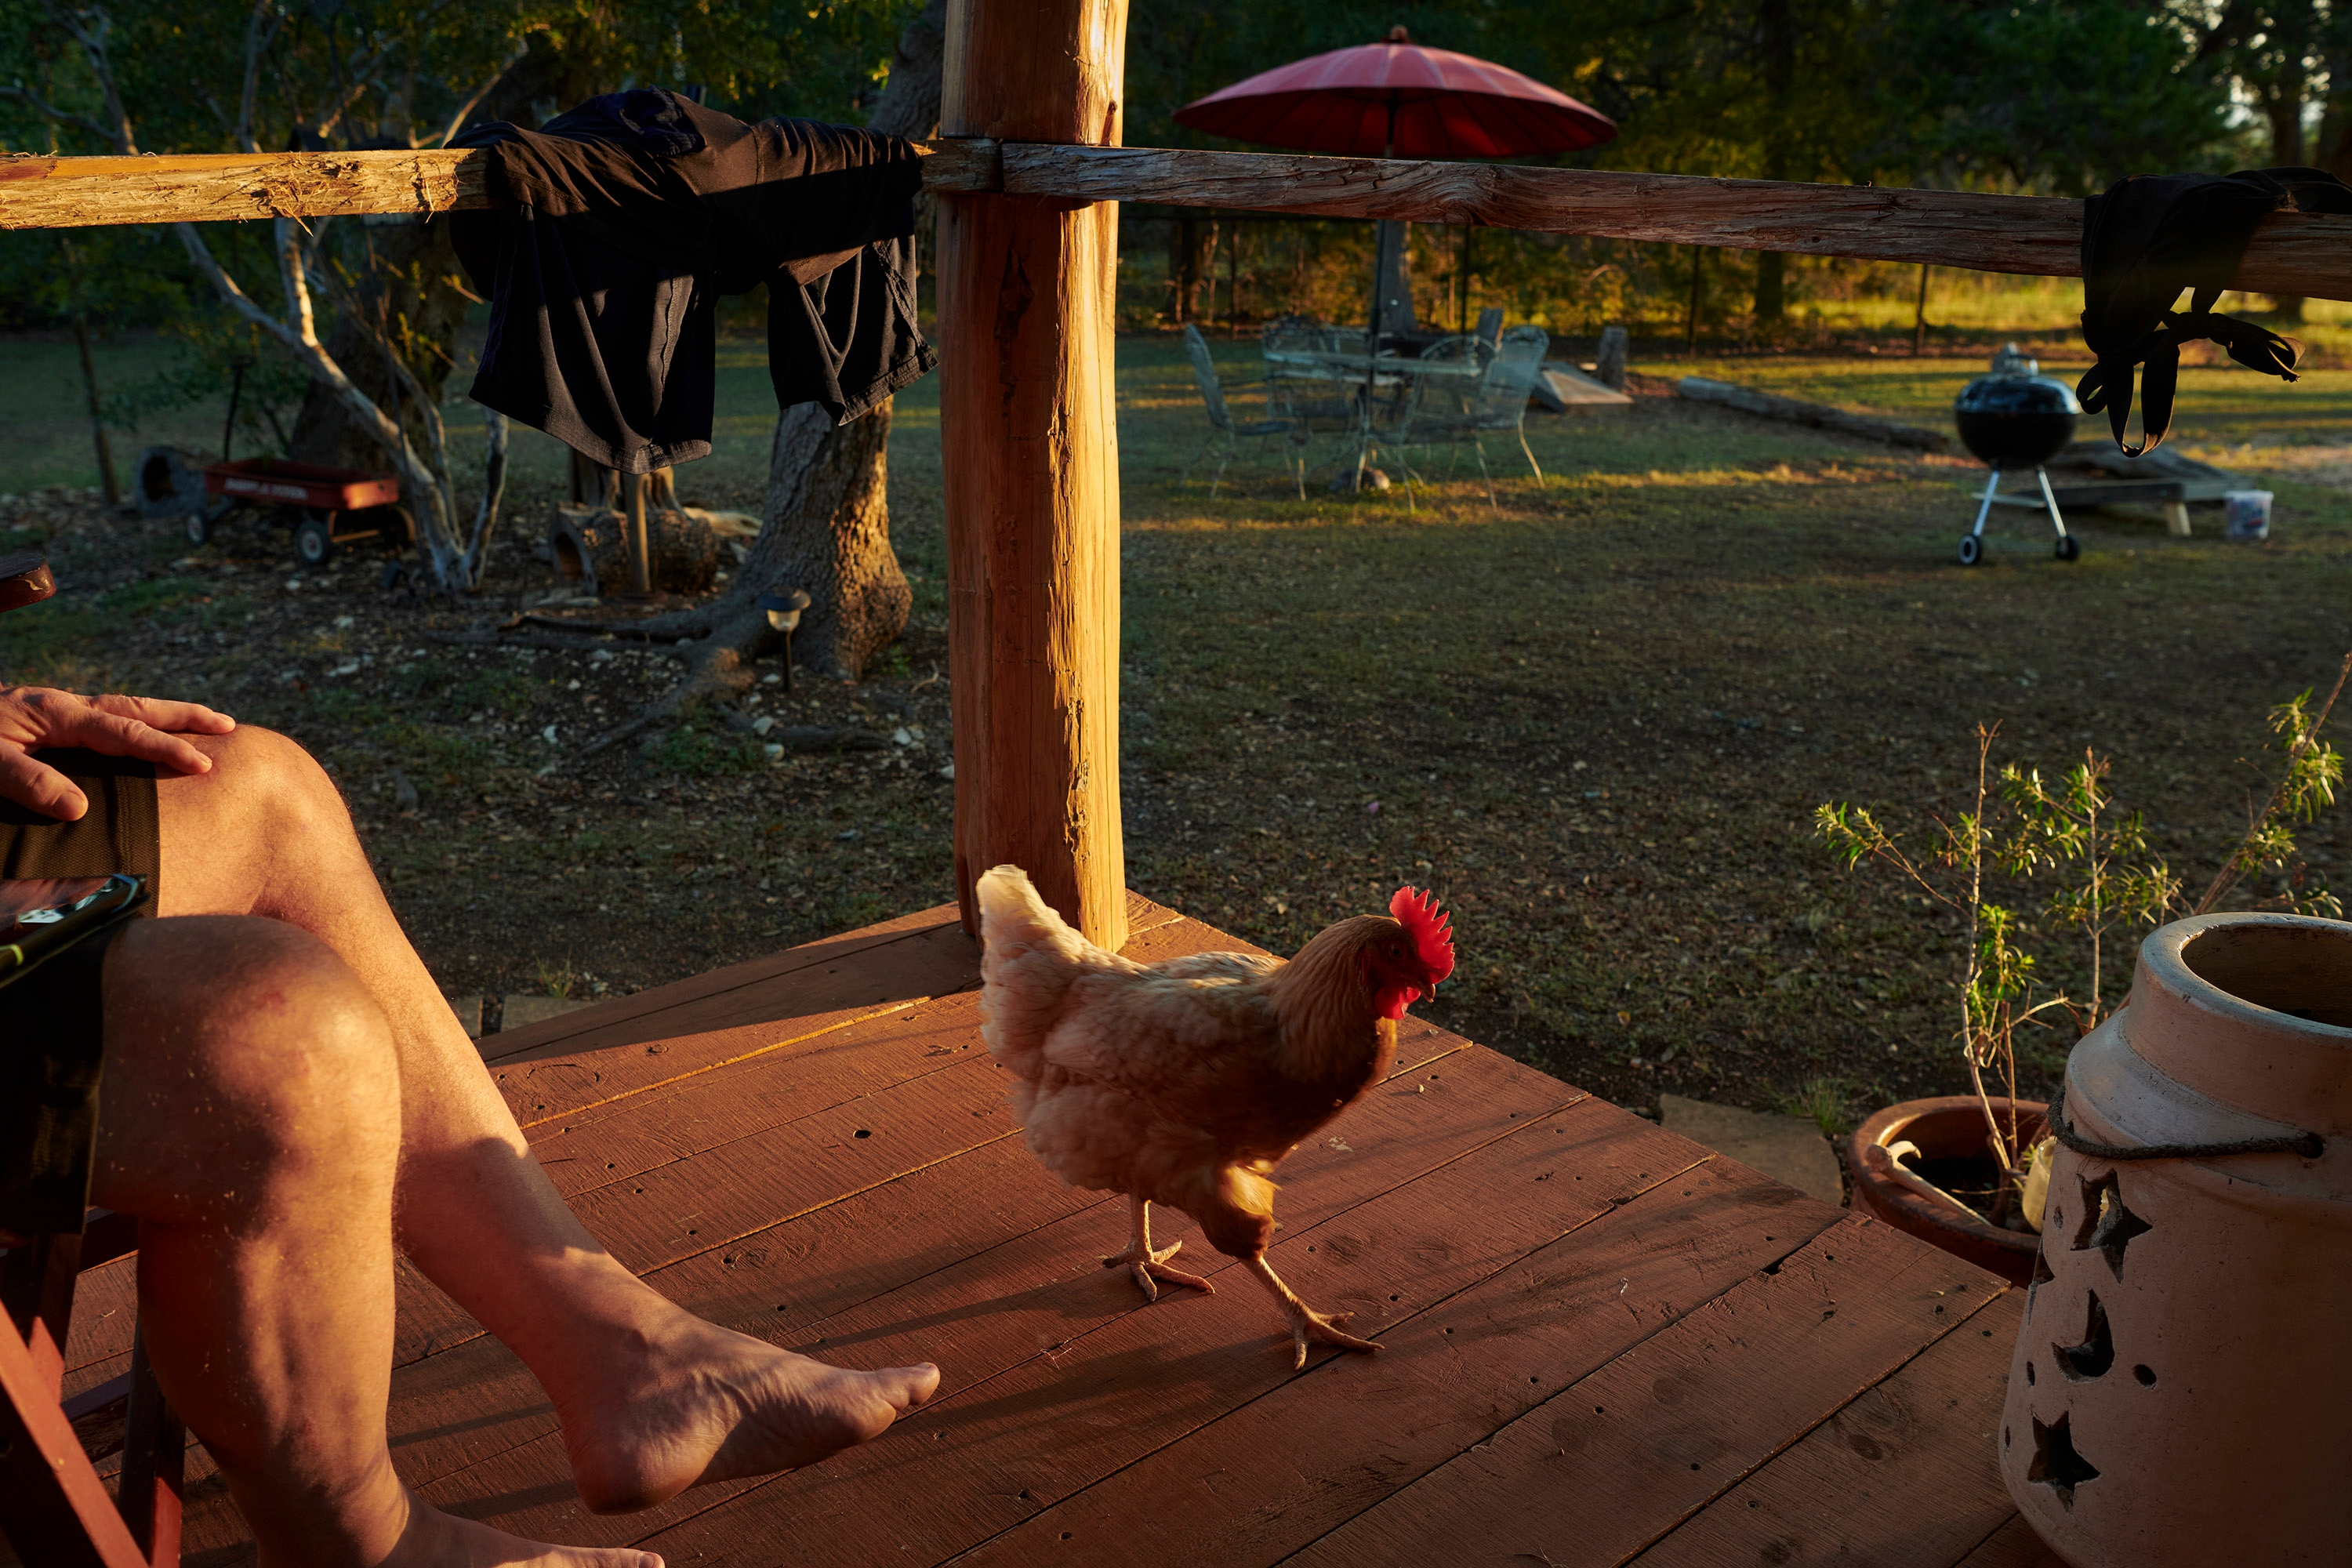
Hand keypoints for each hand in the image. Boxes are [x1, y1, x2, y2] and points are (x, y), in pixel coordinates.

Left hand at [0, 686, 236, 821]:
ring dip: (165, 717)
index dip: (163, 747)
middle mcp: (60, 707)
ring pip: (122, 710)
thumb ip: (27, 780)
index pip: (121, 732)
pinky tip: (141, 737)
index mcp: (51, 713)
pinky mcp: (44, 720)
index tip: (202, 763)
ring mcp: (53, 711)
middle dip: (183, 717)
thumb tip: (78, 808)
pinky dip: (135, 725)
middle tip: (229, 726)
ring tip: (204, 724)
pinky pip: (104, 720)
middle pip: (134, 707)